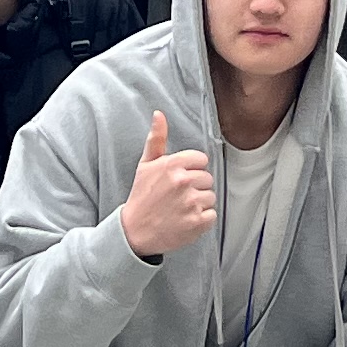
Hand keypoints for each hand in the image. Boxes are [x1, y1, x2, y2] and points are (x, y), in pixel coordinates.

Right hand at [119, 109, 215, 259]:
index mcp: (172, 165)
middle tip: (178, 197)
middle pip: (207, 179)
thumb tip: (159, 114)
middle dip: (195, 187)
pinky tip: (186, 220)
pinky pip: (212, 215)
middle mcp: (183, 182)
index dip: (191, 170)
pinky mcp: (196, 222)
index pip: (201, 160)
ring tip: (181, 209)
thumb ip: (156, 139)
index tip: (179, 180)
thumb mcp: (145, 165)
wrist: (134, 231)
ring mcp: (190, 203)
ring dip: (199, 204)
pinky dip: (202, 220)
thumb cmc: (141, 196)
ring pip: (211, 197)